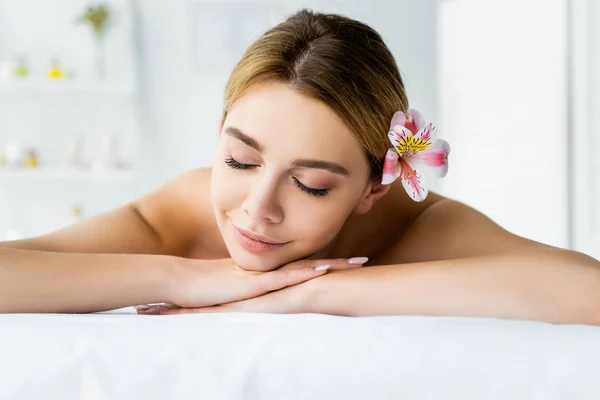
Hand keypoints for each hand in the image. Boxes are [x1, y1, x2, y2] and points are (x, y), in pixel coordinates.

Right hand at [135, 256, 367, 313]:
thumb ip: (249, 297)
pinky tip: (322, 270)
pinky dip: (303, 273)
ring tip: (355, 264)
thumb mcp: (232, 295)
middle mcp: (268, 272)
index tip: (345, 265)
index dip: (323, 265)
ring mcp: (262, 276)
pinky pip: (283, 278)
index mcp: (266, 275)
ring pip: (302, 269)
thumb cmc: (203, 290)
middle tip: (362, 262)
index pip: (300, 268)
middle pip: (308, 266)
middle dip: (336, 264)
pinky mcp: (252, 284)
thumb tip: (261, 304)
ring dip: (329, 266)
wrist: (179, 283)